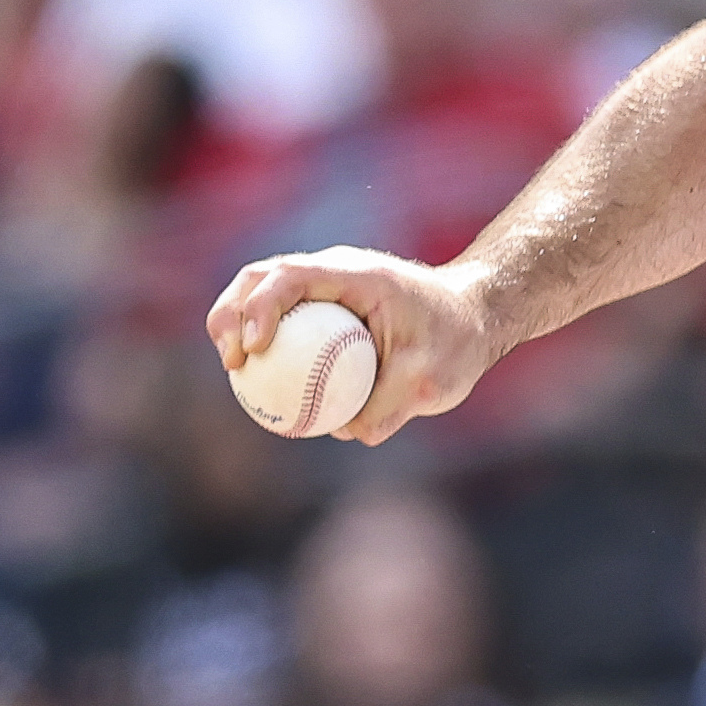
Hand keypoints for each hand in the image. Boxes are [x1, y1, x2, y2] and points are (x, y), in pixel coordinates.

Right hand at [205, 247, 498, 446]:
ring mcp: (325, 287)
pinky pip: (282, 321)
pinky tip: (258, 382)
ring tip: (235, 369)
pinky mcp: (323, 308)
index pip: (292, 276)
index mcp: (357, 275)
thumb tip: (347, 432)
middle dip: (231, 313)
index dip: (262, 307)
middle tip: (232, 362)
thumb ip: (391, 405)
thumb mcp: (433, 380)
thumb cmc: (456, 343)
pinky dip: (263, 343)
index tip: (255, 349)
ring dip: (236, 324)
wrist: (474, 318)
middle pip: (261, 277)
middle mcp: (333, 273)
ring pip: (262, 294)